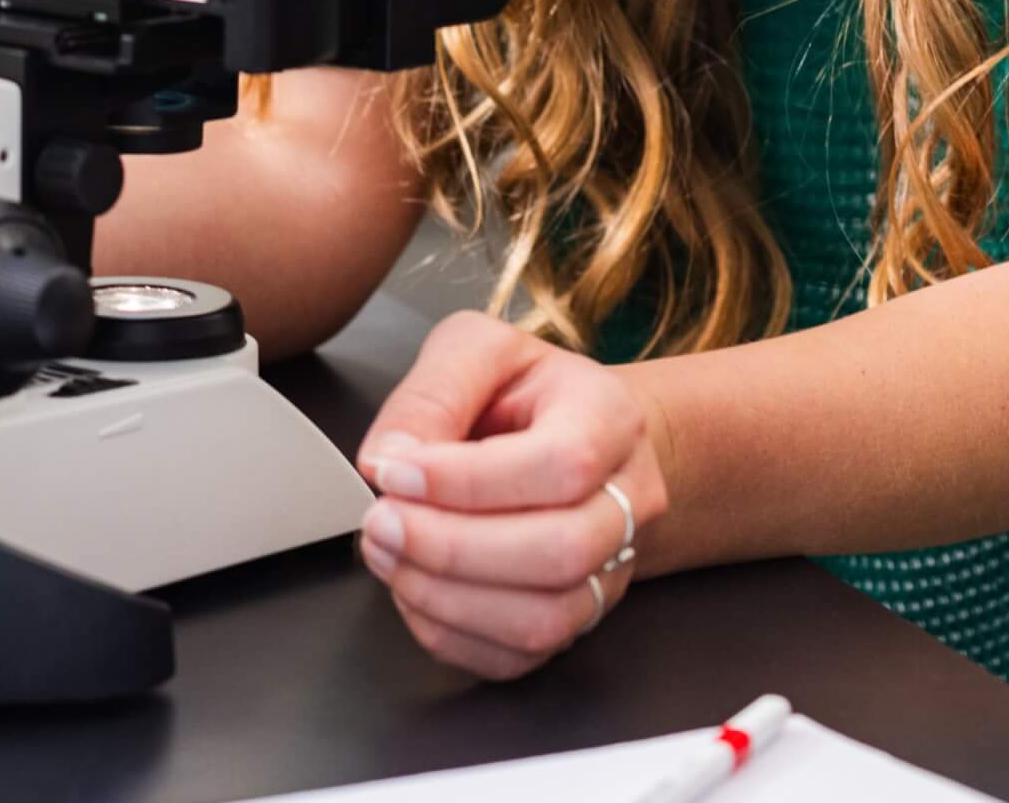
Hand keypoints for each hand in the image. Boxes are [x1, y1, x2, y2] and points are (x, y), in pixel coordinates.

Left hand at [355, 311, 670, 679]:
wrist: (576, 435)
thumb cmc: (526, 392)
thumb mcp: (478, 350)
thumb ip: (433, 393)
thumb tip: (387, 460)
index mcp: (611, 418)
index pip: (561, 463)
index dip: (468, 480)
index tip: (394, 471)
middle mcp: (628, 500)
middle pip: (561, 551)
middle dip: (451, 547)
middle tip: (380, 521)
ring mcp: (611, 568)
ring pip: (544, 619)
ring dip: (445, 596)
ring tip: (386, 551)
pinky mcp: (578, 619)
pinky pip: (517, 657)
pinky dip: (451, 634)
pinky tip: (413, 587)